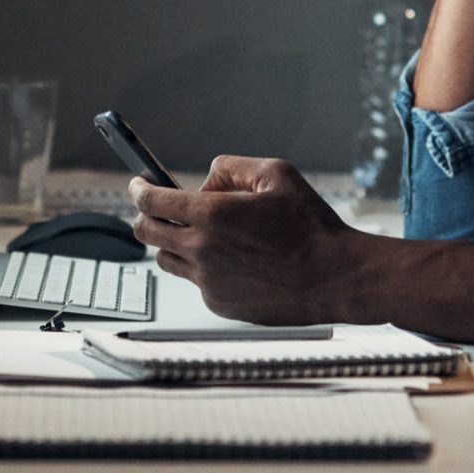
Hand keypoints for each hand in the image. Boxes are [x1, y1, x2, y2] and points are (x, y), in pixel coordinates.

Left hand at [129, 156, 375, 324]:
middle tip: (156, 209)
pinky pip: (196, 282)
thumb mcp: (276, 173)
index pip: (152, 201)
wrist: (334, 277)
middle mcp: (202, 250)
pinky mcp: (219, 304)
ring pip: (167, 260)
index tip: (138, 185)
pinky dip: (203, 269)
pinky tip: (233, 261)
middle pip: (146, 232)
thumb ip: (231, 168)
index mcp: (211, 215)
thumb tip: (205, 180)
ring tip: (202, 235)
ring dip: (173, 244)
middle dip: (144, 216)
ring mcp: (208, 281)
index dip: (139, 189)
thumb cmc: (311, 225)